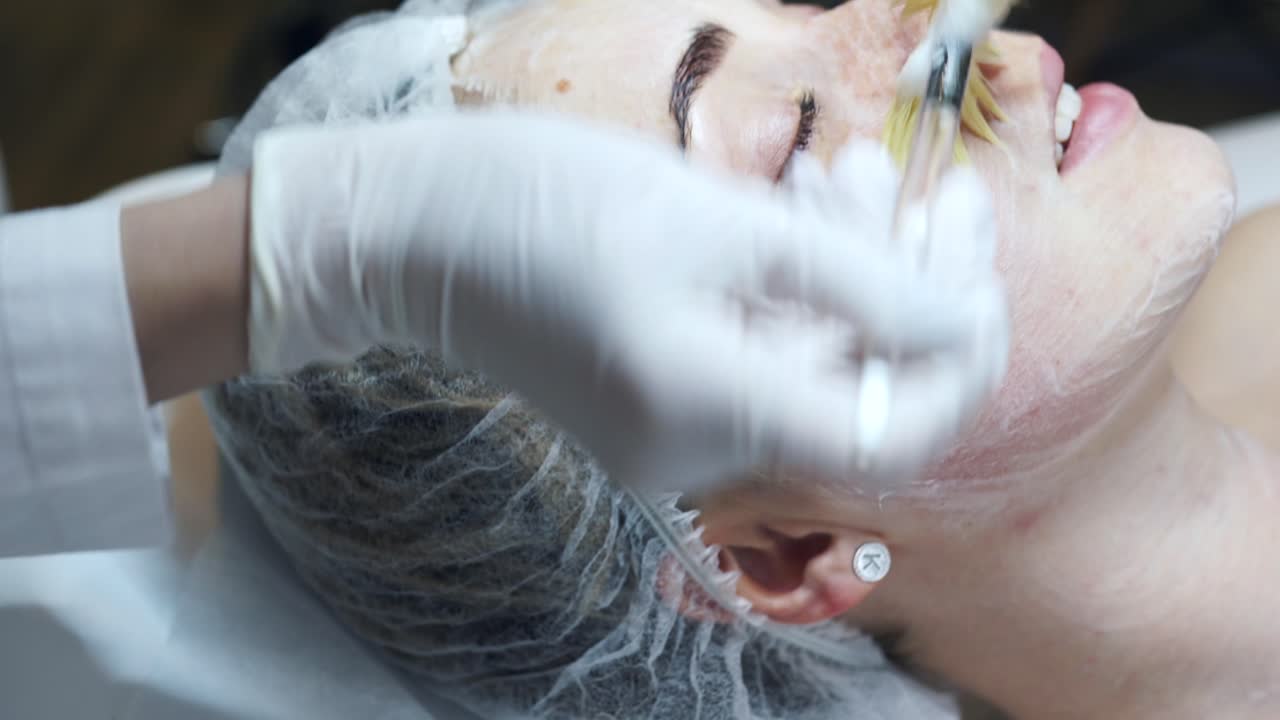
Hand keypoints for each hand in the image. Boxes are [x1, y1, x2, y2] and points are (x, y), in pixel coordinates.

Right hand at [247, 110, 1007, 492]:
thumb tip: (962, 323)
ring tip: (857, 172)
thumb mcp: (714, 222)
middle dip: (915, 291)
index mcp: (712, 410)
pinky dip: (796, 288)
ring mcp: (674, 430)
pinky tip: (807, 208)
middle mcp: (699, 447)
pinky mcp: (657, 398)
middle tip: (943, 194)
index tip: (982, 277)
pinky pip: (759, 354)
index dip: (960, 362)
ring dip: (856, 272)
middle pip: (858, 390)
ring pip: (811, 363)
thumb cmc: (539, 204)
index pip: (894, 433)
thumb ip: (854, 280)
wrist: (404, 231)